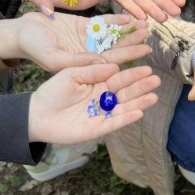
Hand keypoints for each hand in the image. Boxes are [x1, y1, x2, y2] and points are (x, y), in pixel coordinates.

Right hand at [0, 12, 151, 71]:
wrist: (21, 32)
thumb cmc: (34, 48)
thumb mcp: (55, 58)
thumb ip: (79, 62)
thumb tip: (105, 64)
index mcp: (85, 64)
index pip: (112, 61)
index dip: (129, 55)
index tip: (146, 51)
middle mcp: (90, 53)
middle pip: (116, 48)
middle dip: (133, 42)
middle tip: (150, 36)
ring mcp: (87, 39)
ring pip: (112, 35)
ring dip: (128, 31)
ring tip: (145, 24)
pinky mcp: (83, 25)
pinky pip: (102, 23)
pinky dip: (115, 20)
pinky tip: (129, 17)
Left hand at [27, 64, 159, 143]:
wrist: (38, 114)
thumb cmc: (53, 92)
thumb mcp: (71, 75)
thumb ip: (92, 71)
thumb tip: (114, 66)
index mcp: (98, 83)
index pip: (119, 78)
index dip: (133, 74)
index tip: (147, 68)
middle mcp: (104, 99)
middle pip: (126, 92)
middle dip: (141, 87)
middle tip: (156, 81)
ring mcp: (103, 114)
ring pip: (124, 108)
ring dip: (139, 103)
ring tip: (154, 97)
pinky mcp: (98, 128)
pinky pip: (115, 123)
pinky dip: (126, 119)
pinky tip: (138, 113)